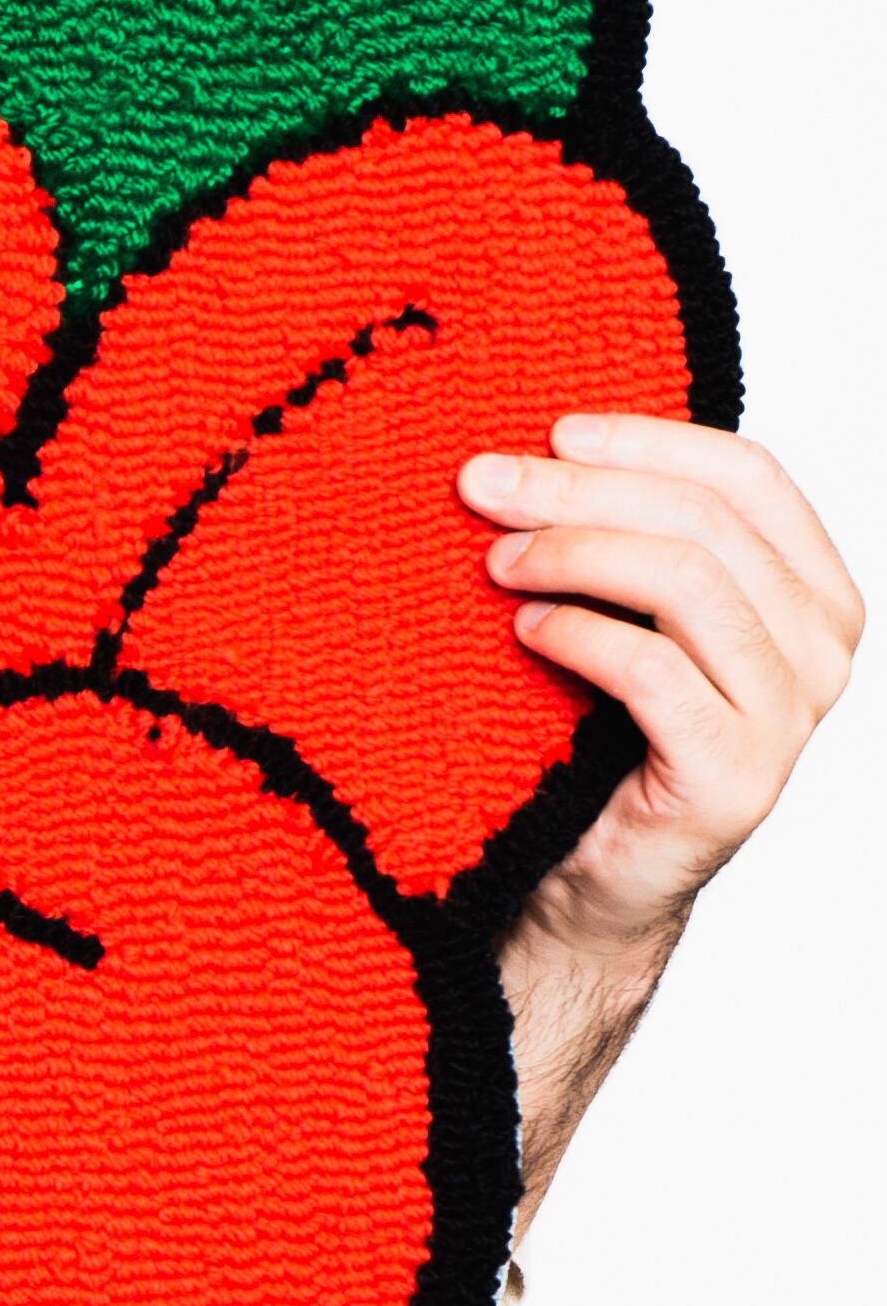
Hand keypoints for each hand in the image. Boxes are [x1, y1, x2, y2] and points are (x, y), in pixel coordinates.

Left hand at [461, 416, 858, 1226]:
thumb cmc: (597, 730)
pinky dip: (579, 635)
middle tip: (482, 483)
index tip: (553, 429)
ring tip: (495, 561)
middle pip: (706, 521)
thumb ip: (627, 533)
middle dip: (581, 490)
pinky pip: (654, 671)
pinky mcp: (737, 777)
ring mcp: (790, 717)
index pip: (751, 473)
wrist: (587, 877)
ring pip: (687, 582)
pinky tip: (524, 629)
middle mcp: (823, 649)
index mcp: (813, 590)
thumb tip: (539, 439)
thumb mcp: (627, 612)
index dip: (649, 440)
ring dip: (574, 555)